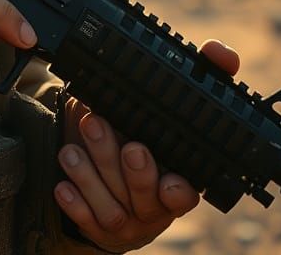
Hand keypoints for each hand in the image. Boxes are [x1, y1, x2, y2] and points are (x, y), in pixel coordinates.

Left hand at [54, 39, 239, 252]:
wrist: (115, 178)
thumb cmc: (145, 134)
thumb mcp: (168, 104)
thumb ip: (201, 74)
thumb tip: (218, 51)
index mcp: (179, 179)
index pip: (184, 192)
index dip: (176, 191)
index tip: (167, 182)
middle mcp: (155, 206)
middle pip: (143, 195)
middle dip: (123, 166)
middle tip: (99, 127)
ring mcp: (128, 221)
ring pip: (112, 209)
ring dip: (89, 177)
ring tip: (70, 150)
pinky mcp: (99, 228)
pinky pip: (87, 221)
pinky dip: (75, 203)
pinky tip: (62, 184)